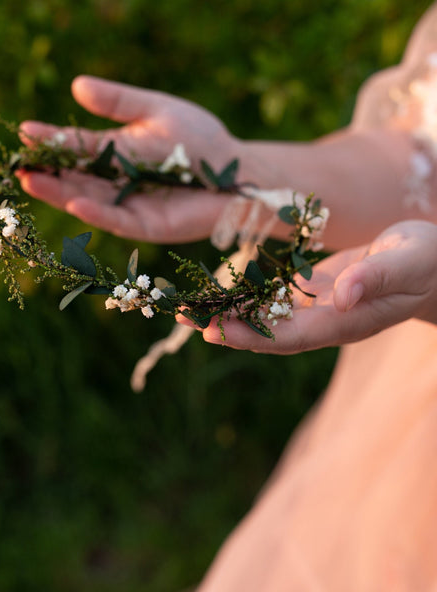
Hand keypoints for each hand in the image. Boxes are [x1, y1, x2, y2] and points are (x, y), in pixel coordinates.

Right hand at [17, 75, 239, 242]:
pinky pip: (118, 220)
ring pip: (89, 201)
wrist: (238, 170)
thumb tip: (76, 86)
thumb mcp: (155, 110)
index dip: (52, 141)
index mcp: (116, 153)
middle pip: (76, 178)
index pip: (77, 148)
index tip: (25, 132)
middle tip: (18, 165)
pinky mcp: (147, 226)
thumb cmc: (200, 139)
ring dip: (61, 193)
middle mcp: (116, 182)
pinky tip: (75, 202)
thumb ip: (119, 102)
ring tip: (32, 181)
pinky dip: (96, 212)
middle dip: (48, 173)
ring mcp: (130, 206)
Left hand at [176, 220, 436, 353]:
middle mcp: (324, 322)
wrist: (430, 260)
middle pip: (268, 333)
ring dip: (227, 314)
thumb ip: (378, 277)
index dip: (253, 336)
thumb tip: (342, 296)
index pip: (291, 337)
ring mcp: (315, 309)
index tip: (216, 332)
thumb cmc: (427, 259)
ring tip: (188, 308)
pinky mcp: (311, 293)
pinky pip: (272, 299)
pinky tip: (218, 291)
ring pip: (265, 317)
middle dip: (226, 328)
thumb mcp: (409, 261)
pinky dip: (244, 296)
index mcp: (346, 323)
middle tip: (183, 319)